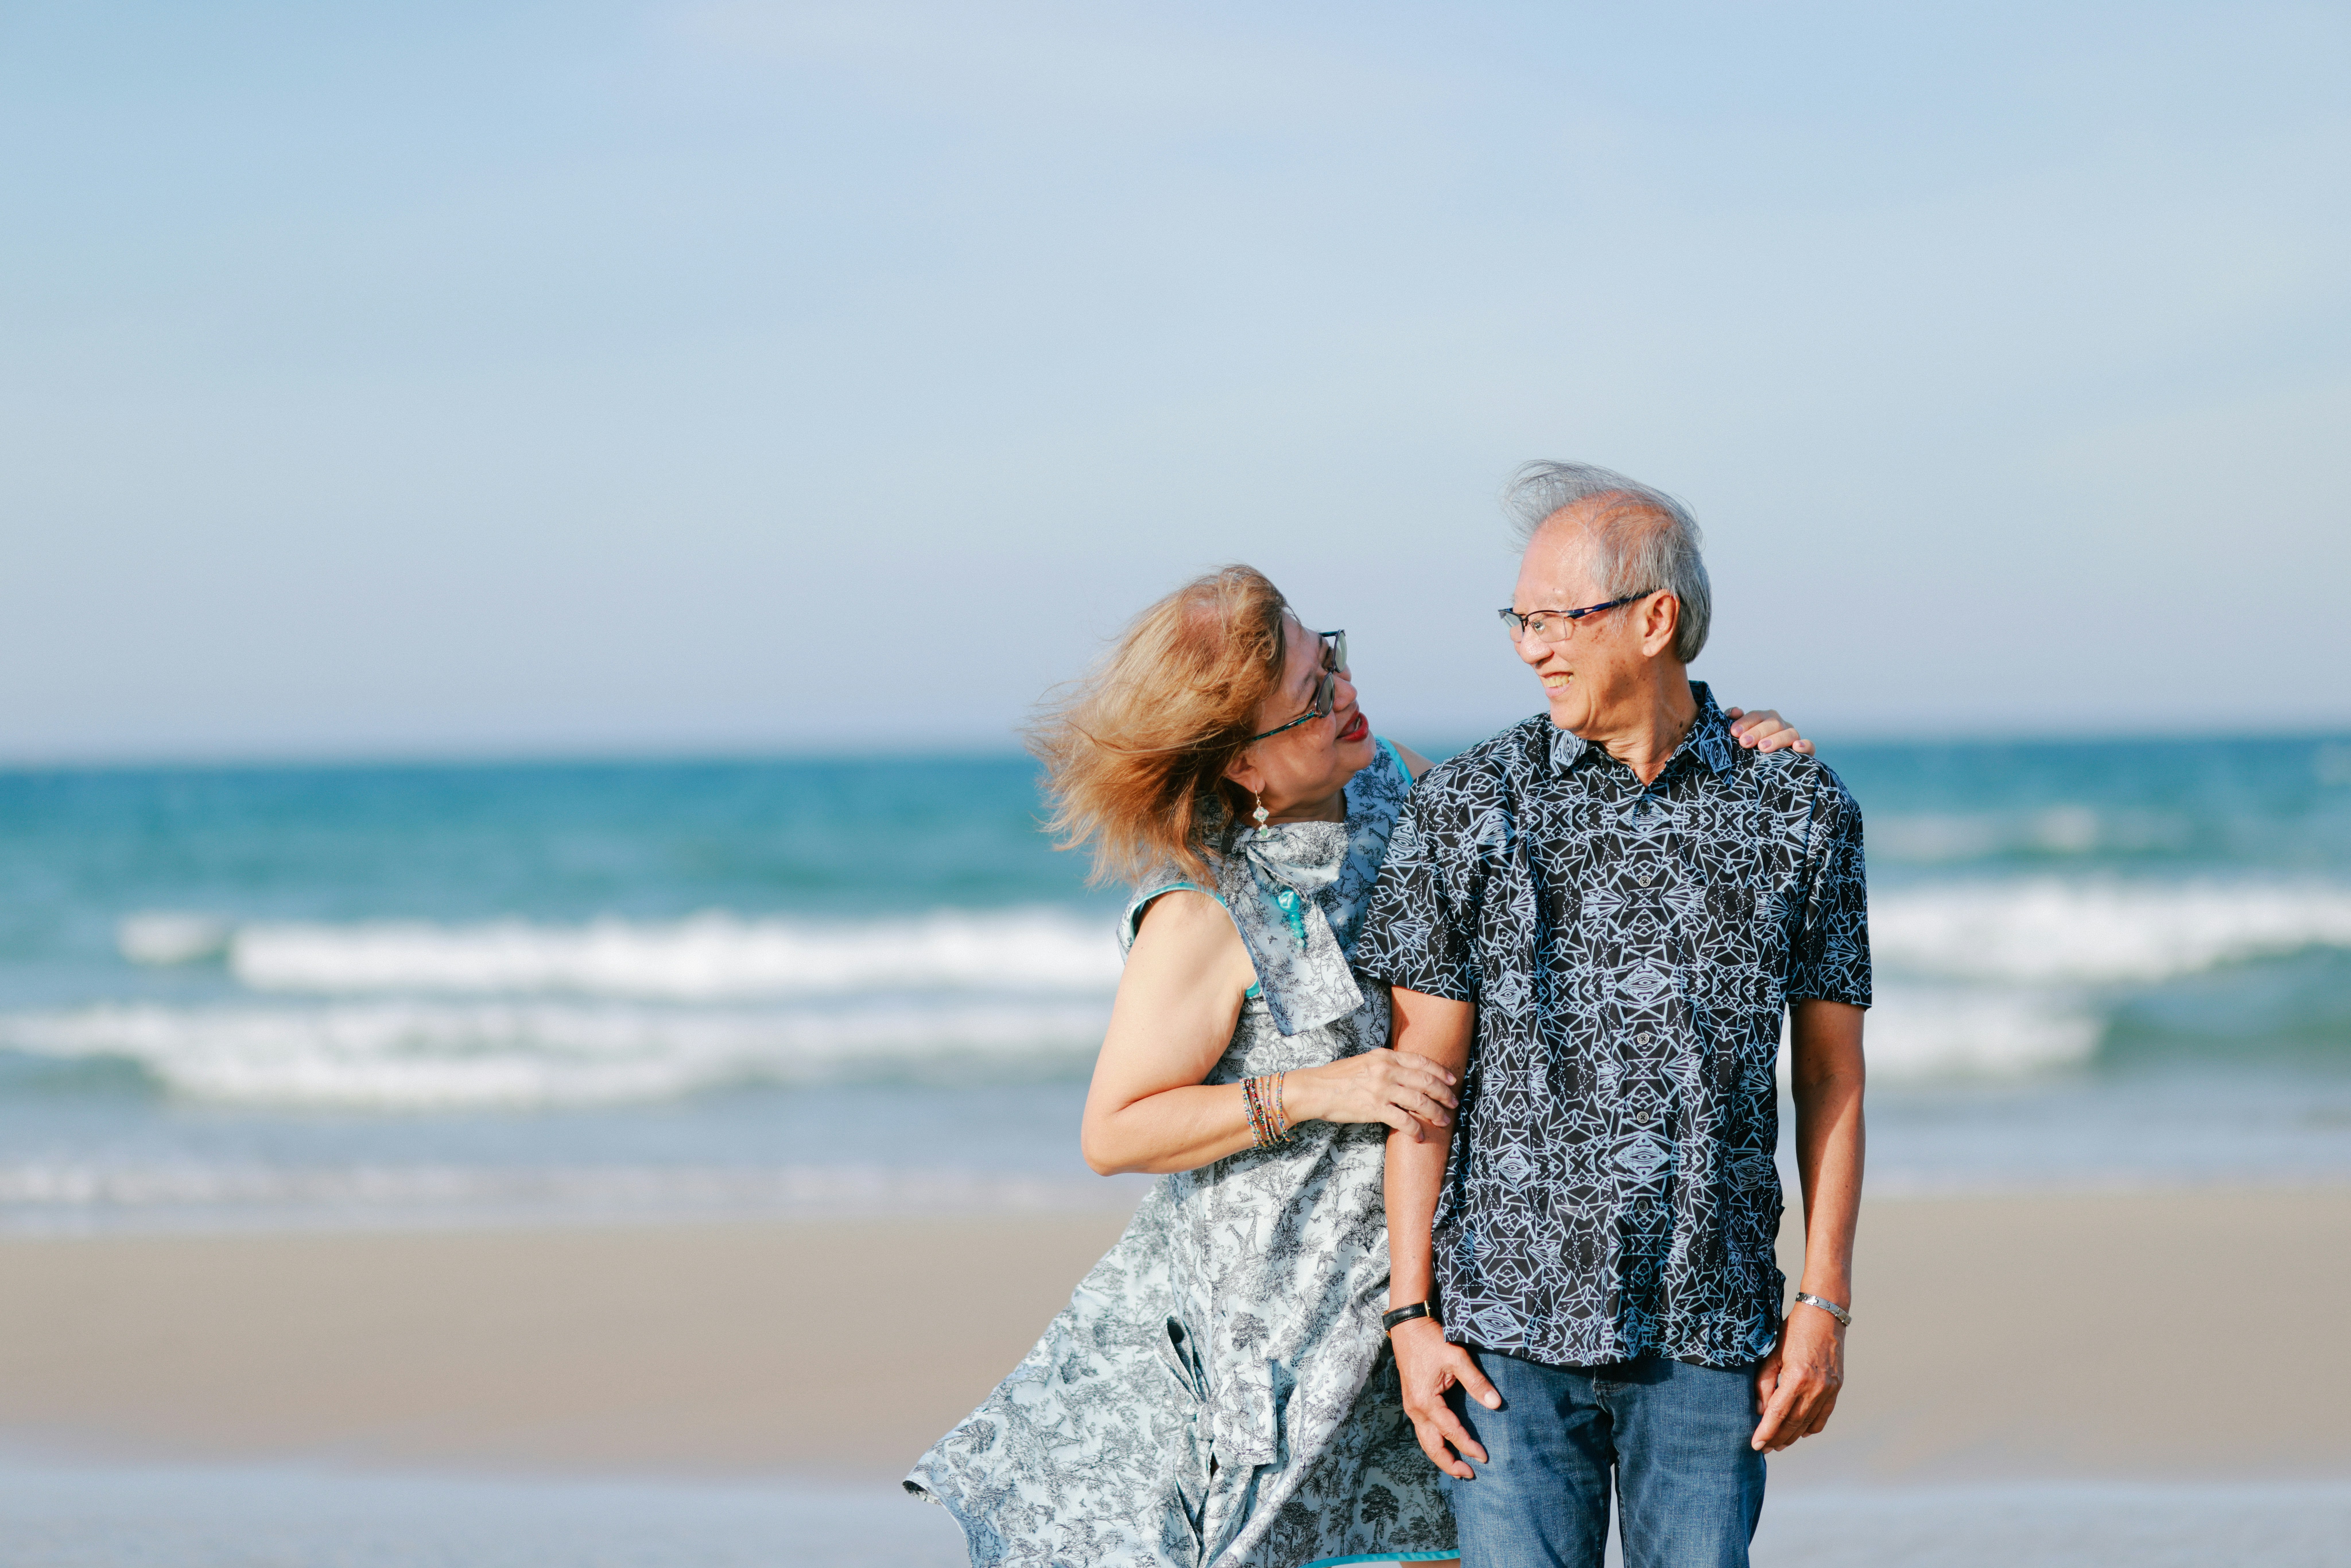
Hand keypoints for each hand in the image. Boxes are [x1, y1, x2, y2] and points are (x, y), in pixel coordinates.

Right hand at [1290, 1049, 1456, 1141]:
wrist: (1315, 1089)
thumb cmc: (1338, 1077)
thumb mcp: (1366, 1061)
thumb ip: (1387, 1064)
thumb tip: (1408, 1073)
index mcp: (1385, 1056)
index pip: (1421, 1061)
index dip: (1441, 1071)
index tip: (1452, 1080)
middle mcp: (1387, 1069)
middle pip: (1426, 1080)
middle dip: (1444, 1093)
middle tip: (1453, 1103)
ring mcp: (1382, 1089)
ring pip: (1420, 1101)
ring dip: (1435, 1112)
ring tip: (1443, 1121)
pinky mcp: (1375, 1108)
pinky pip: (1404, 1120)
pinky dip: (1415, 1129)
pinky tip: (1419, 1136)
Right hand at [1390, 1318, 1499, 1478]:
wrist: (1408, 1326)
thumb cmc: (1431, 1340)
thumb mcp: (1456, 1358)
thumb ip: (1476, 1382)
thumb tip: (1496, 1403)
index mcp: (1426, 1402)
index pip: (1451, 1432)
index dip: (1468, 1446)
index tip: (1484, 1457)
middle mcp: (1415, 1409)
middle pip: (1431, 1446)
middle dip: (1449, 1463)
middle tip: (1468, 1475)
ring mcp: (1411, 1406)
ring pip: (1425, 1440)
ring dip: (1440, 1456)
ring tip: (1457, 1468)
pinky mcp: (1412, 1401)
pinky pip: (1423, 1430)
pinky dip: (1434, 1443)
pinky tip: (1444, 1446)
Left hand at [1724, 707, 1814, 755]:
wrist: (1766, 769)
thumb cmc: (1749, 750)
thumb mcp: (1741, 737)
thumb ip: (1736, 724)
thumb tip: (1733, 712)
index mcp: (1765, 719)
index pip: (1756, 716)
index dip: (1745, 722)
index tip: (1734, 732)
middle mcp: (1780, 725)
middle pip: (1772, 723)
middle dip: (1758, 732)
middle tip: (1745, 742)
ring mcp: (1793, 736)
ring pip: (1789, 733)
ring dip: (1776, 739)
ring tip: (1763, 748)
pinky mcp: (1805, 750)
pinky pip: (1809, 745)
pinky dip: (1805, 745)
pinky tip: (1797, 747)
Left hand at [1751, 1303, 1844, 1450]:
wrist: (1824, 1316)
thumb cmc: (1793, 1331)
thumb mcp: (1772, 1353)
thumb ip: (1764, 1382)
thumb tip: (1760, 1410)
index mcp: (1797, 1377)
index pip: (1777, 1413)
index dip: (1766, 1431)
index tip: (1755, 1445)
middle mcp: (1815, 1388)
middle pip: (1793, 1423)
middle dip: (1777, 1439)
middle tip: (1763, 1449)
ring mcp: (1828, 1390)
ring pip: (1808, 1424)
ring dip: (1792, 1437)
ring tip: (1778, 1445)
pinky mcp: (1836, 1389)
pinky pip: (1823, 1416)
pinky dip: (1811, 1428)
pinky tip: (1800, 1433)